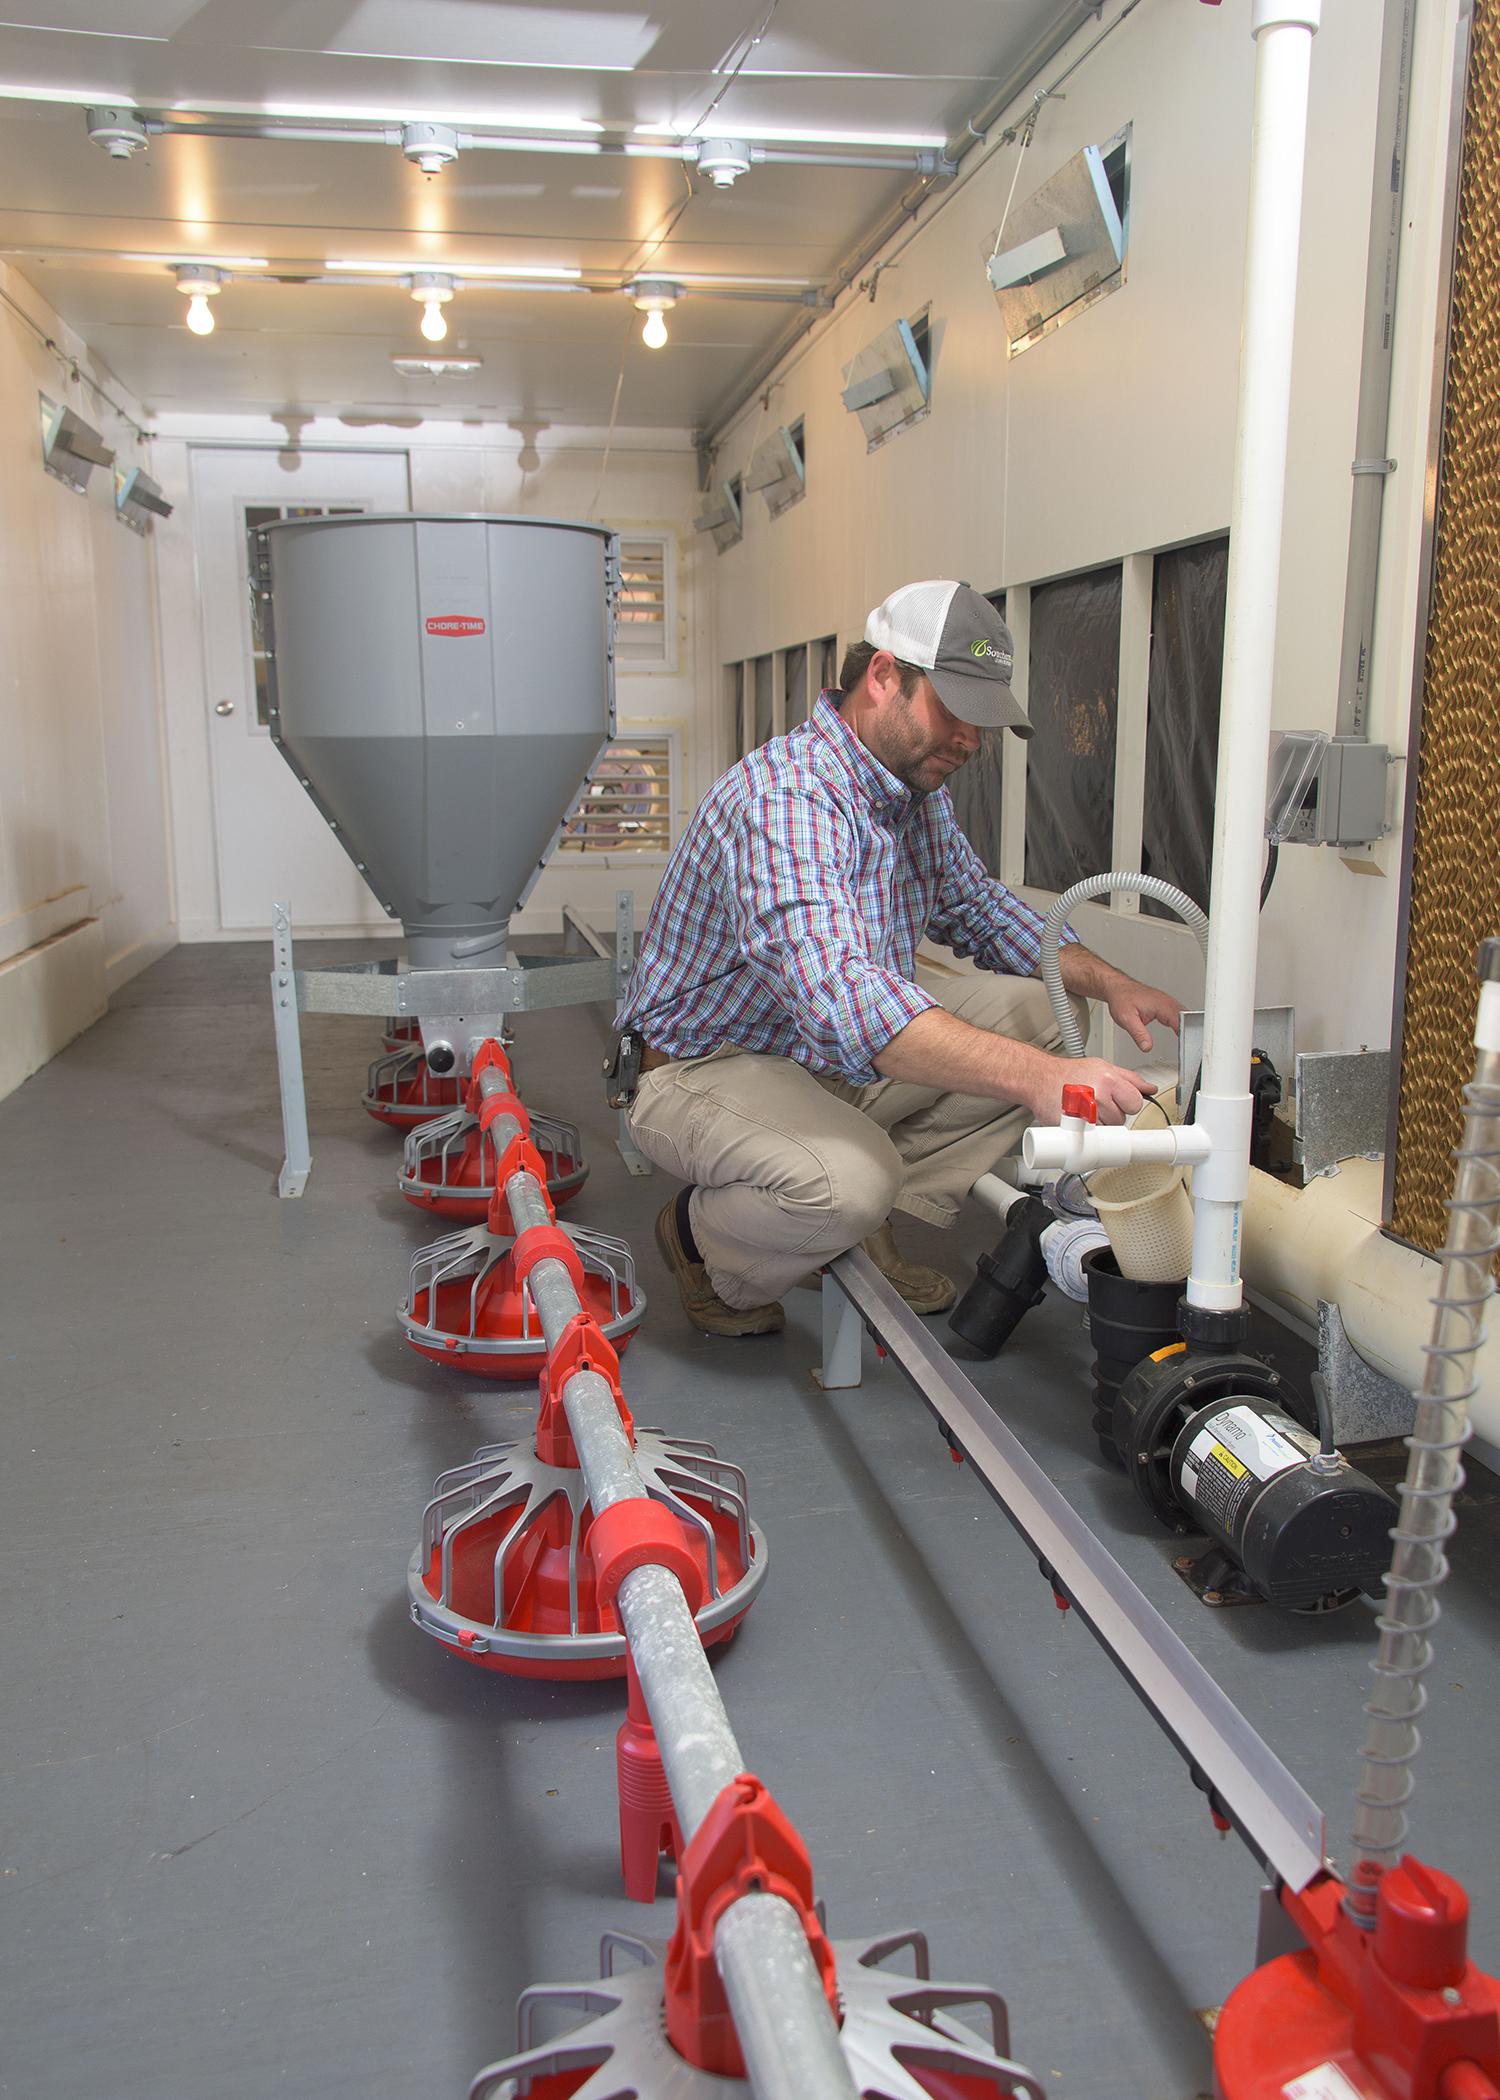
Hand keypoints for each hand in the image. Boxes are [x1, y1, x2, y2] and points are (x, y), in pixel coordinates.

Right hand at [1028, 1053, 1156, 1127]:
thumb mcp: (1102, 1066)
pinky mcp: (1073, 1127)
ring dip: (1098, 1125)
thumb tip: (1149, 1089)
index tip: (1119, 1103)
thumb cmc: (1068, 1073)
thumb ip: (1129, 1078)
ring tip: (1084, 1111)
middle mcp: (1098, 1095)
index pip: (1135, 1102)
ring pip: (1107, 1131)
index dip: (1127, 1104)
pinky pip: (1091, 1138)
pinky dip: (1086, 1133)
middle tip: (1096, 1104)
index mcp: (1108, 1079)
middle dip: (1111, 1115)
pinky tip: (1078, 1120)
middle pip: (1121, 1119)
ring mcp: (1085, 1112)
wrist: (1038, 1078)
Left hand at [1103, 973, 1181, 1054]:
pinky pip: (1179, 1014)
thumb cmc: (1122, 998)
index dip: (1185, 1034)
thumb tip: (1147, 1047)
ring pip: (1185, 1016)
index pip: (1180, 1021)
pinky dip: (1181, 1023)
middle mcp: (1167, 1002)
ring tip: (1186, 1042)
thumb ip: (1138, 1034)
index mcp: (1161, 1005)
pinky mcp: (1166, 1005)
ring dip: (1187, 1027)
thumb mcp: (1127, 1020)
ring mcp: (1168, 1002)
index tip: (1185, 1045)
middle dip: (1190, 1032)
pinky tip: (1180, 1032)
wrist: (1118, 988)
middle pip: (1187, 1018)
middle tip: (1187, 1047)